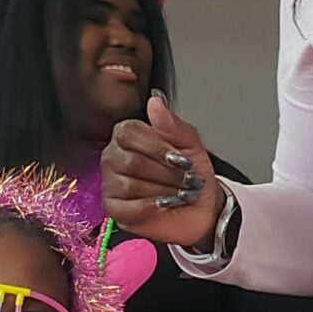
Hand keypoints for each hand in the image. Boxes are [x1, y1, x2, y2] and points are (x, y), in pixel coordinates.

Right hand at [102, 93, 218, 249]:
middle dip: (166, 172)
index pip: (128, 134)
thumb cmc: (191, 172)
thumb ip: (172, 123)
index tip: (180, 158)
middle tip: (187, 178)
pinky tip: (166, 204)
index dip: (157, 147)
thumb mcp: (190, 142)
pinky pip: (128, 207)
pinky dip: (152, 207)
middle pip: (131, 162)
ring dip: (163, 190)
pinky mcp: (114, 209)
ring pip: (130, 186)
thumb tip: (155, 102)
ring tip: (180, 192)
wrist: (201, 205)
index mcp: (127, 136)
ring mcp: (111, 184)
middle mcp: (113, 158)